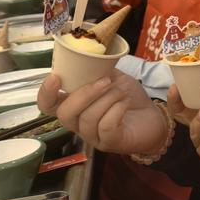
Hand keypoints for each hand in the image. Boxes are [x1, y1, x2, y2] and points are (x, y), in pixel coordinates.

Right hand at [38, 70, 168, 154]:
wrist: (154, 117)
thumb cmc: (128, 97)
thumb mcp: (112, 78)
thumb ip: (97, 70)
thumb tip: (88, 56)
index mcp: (74, 106)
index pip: (48, 105)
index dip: (45, 93)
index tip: (55, 77)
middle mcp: (78, 124)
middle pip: (65, 114)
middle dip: (84, 94)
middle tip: (105, 81)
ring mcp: (93, 136)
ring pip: (88, 118)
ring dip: (107, 99)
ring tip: (121, 91)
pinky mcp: (110, 143)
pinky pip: (106, 126)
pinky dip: (117, 109)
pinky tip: (126, 102)